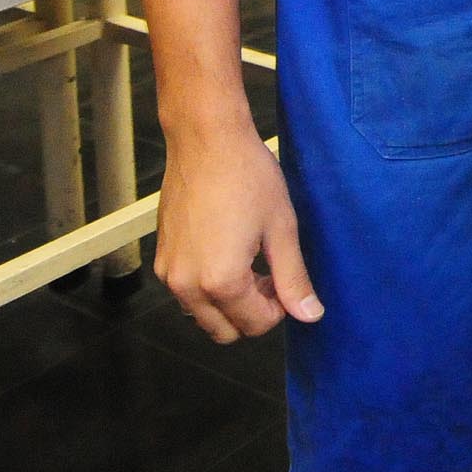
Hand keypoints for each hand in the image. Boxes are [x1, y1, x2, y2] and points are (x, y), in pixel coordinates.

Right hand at [155, 125, 322, 342]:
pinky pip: (186, 293)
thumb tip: (310, 316)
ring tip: (249, 262)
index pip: (255, 324)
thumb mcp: (281, 228)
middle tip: (270, 274)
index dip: (279, 308)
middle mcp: (187, 286)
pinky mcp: (161, 257)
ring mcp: (169, 273)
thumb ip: (293, 278)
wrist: (206, 140)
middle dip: (252, 313)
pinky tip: (226, 252)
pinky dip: (208, 288)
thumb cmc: (248, 177)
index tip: (286, 278)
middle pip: (225, 331)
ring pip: (203, 315)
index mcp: (221, 282)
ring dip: (228, 303)